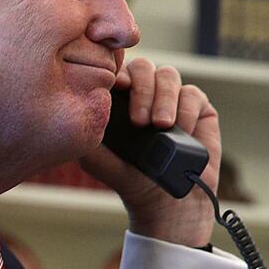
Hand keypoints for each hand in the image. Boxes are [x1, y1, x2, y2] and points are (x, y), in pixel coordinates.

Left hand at [79, 57, 219, 247]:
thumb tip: (71, 109)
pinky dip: (185, 108)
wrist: (163, 201)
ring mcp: (171, 97)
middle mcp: (144, 92)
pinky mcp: (198, 108)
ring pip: (168, 75)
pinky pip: (193, 93)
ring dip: (163, 98)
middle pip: (143, 67)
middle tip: (139, 121)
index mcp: (117, 98)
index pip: (116, 69)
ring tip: (159, 125)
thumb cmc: (128, 178)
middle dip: (141, 89)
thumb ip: (84, 133)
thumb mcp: (96, 159)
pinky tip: (179, 128)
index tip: (115, 86)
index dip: (116, 70)